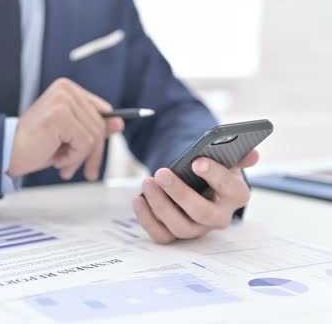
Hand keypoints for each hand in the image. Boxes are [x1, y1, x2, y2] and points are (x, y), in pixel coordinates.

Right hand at [8, 78, 123, 179]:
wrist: (6, 153)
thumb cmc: (33, 146)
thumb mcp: (68, 138)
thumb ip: (92, 127)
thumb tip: (119, 123)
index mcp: (68, 90)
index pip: (102, 112)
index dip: (102, 137)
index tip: (97, 157)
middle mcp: (66, 90)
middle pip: (100, 124)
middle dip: (93, 153)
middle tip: (86, 172)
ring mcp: (63, 100)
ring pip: (94, 135)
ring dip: (79, 157)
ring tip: (62, 164)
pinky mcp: (60, 115)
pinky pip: (84, 142)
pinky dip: (73, 157)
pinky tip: (57, 160)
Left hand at [132, 150, 259, 243]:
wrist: (197, 186)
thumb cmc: (211, 171)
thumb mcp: (224, 160)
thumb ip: (237, 155)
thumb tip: (251, 154)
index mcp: (236, 196)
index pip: (231, 189)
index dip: (215, 176)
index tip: (197, 162)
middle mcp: (219, 217)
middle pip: (201, 212)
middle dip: (179, 193)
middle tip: (161, 173)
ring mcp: (197, 230)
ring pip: (179, 226)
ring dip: (160, 204)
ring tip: (147, 182)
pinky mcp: (176, 236)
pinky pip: (161, 235)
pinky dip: (147, 219)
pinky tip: (138, 199)